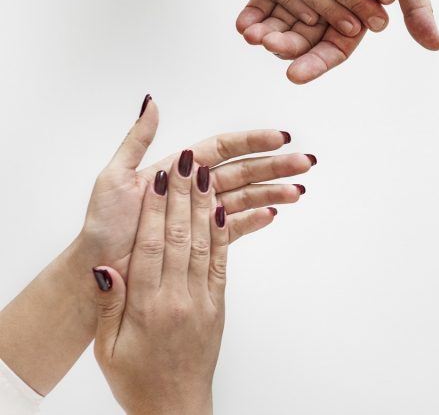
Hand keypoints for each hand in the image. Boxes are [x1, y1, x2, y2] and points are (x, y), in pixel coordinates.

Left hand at [78, 95, 313, 275]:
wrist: (96, 268)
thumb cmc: (102, 225)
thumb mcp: (113, 177)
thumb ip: (137, 139)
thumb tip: (152, 102)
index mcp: (180, 169)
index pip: (224, 148)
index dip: (253, 141)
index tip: (281, 137)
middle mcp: (194, 189)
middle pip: (244, 171)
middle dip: (276, 166)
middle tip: (305, 163)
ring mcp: (200, 214)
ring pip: (245, 197)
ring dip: (273, 192)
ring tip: (299, 191)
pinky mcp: (202, 240)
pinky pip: (233, 228)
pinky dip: (255, 220)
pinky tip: (273, 213)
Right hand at [92, 154, 226, 414]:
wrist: (175, 407)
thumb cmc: (136, 378)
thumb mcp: (109, 347)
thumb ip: (110, 304)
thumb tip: (105, 267)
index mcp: (148, 307)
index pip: (152, 246)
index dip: (156, 209)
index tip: (159, 177)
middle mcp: (179, 298)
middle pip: (181, 236)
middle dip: (184, 194)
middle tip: (186, 160)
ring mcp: (203, 299)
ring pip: (205, 242)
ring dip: (205, 204)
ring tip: (205, 172)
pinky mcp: (218, 304)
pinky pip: (221, 261)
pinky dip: (222, 232)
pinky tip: (221, 208)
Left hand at [236, 0, 438, 82]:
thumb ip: (417, 5)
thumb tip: (436, 45)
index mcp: (362, 9)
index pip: (338, 46)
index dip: (318, 62)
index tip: (295, 73)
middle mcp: (334, 2)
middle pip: (306, 38)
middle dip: (286, 45)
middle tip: (267, 44)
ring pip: (285, 20)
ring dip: (268, 31)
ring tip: (251, 33)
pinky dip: (256, 11)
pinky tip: (243, 21)